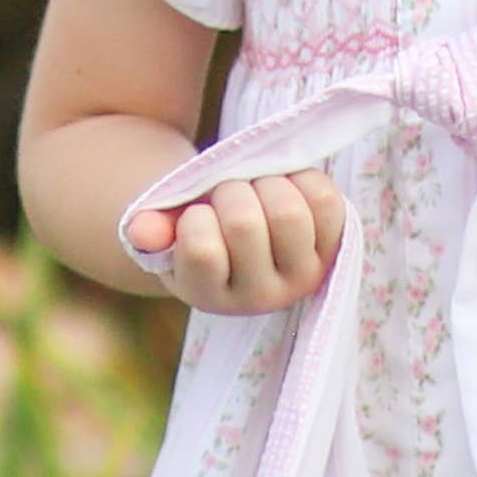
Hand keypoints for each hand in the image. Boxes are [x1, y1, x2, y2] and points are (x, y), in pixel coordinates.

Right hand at [124, 170, 346, 314]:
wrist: (243, 238)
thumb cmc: (197, 228)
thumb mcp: (168, 230)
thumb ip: (152, 228)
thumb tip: (141, 230)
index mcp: (210, 296)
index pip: (202, 249)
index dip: (195, 217)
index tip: (196, 216)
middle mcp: (260, 297)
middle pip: (244, 223)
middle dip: (228, 190)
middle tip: (226, 193)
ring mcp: (302, 276)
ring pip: (287, 211)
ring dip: (265, 182)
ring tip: (256, 187)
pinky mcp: (335, 250)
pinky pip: (324, 200)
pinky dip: (301, 178)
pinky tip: (284, 187)